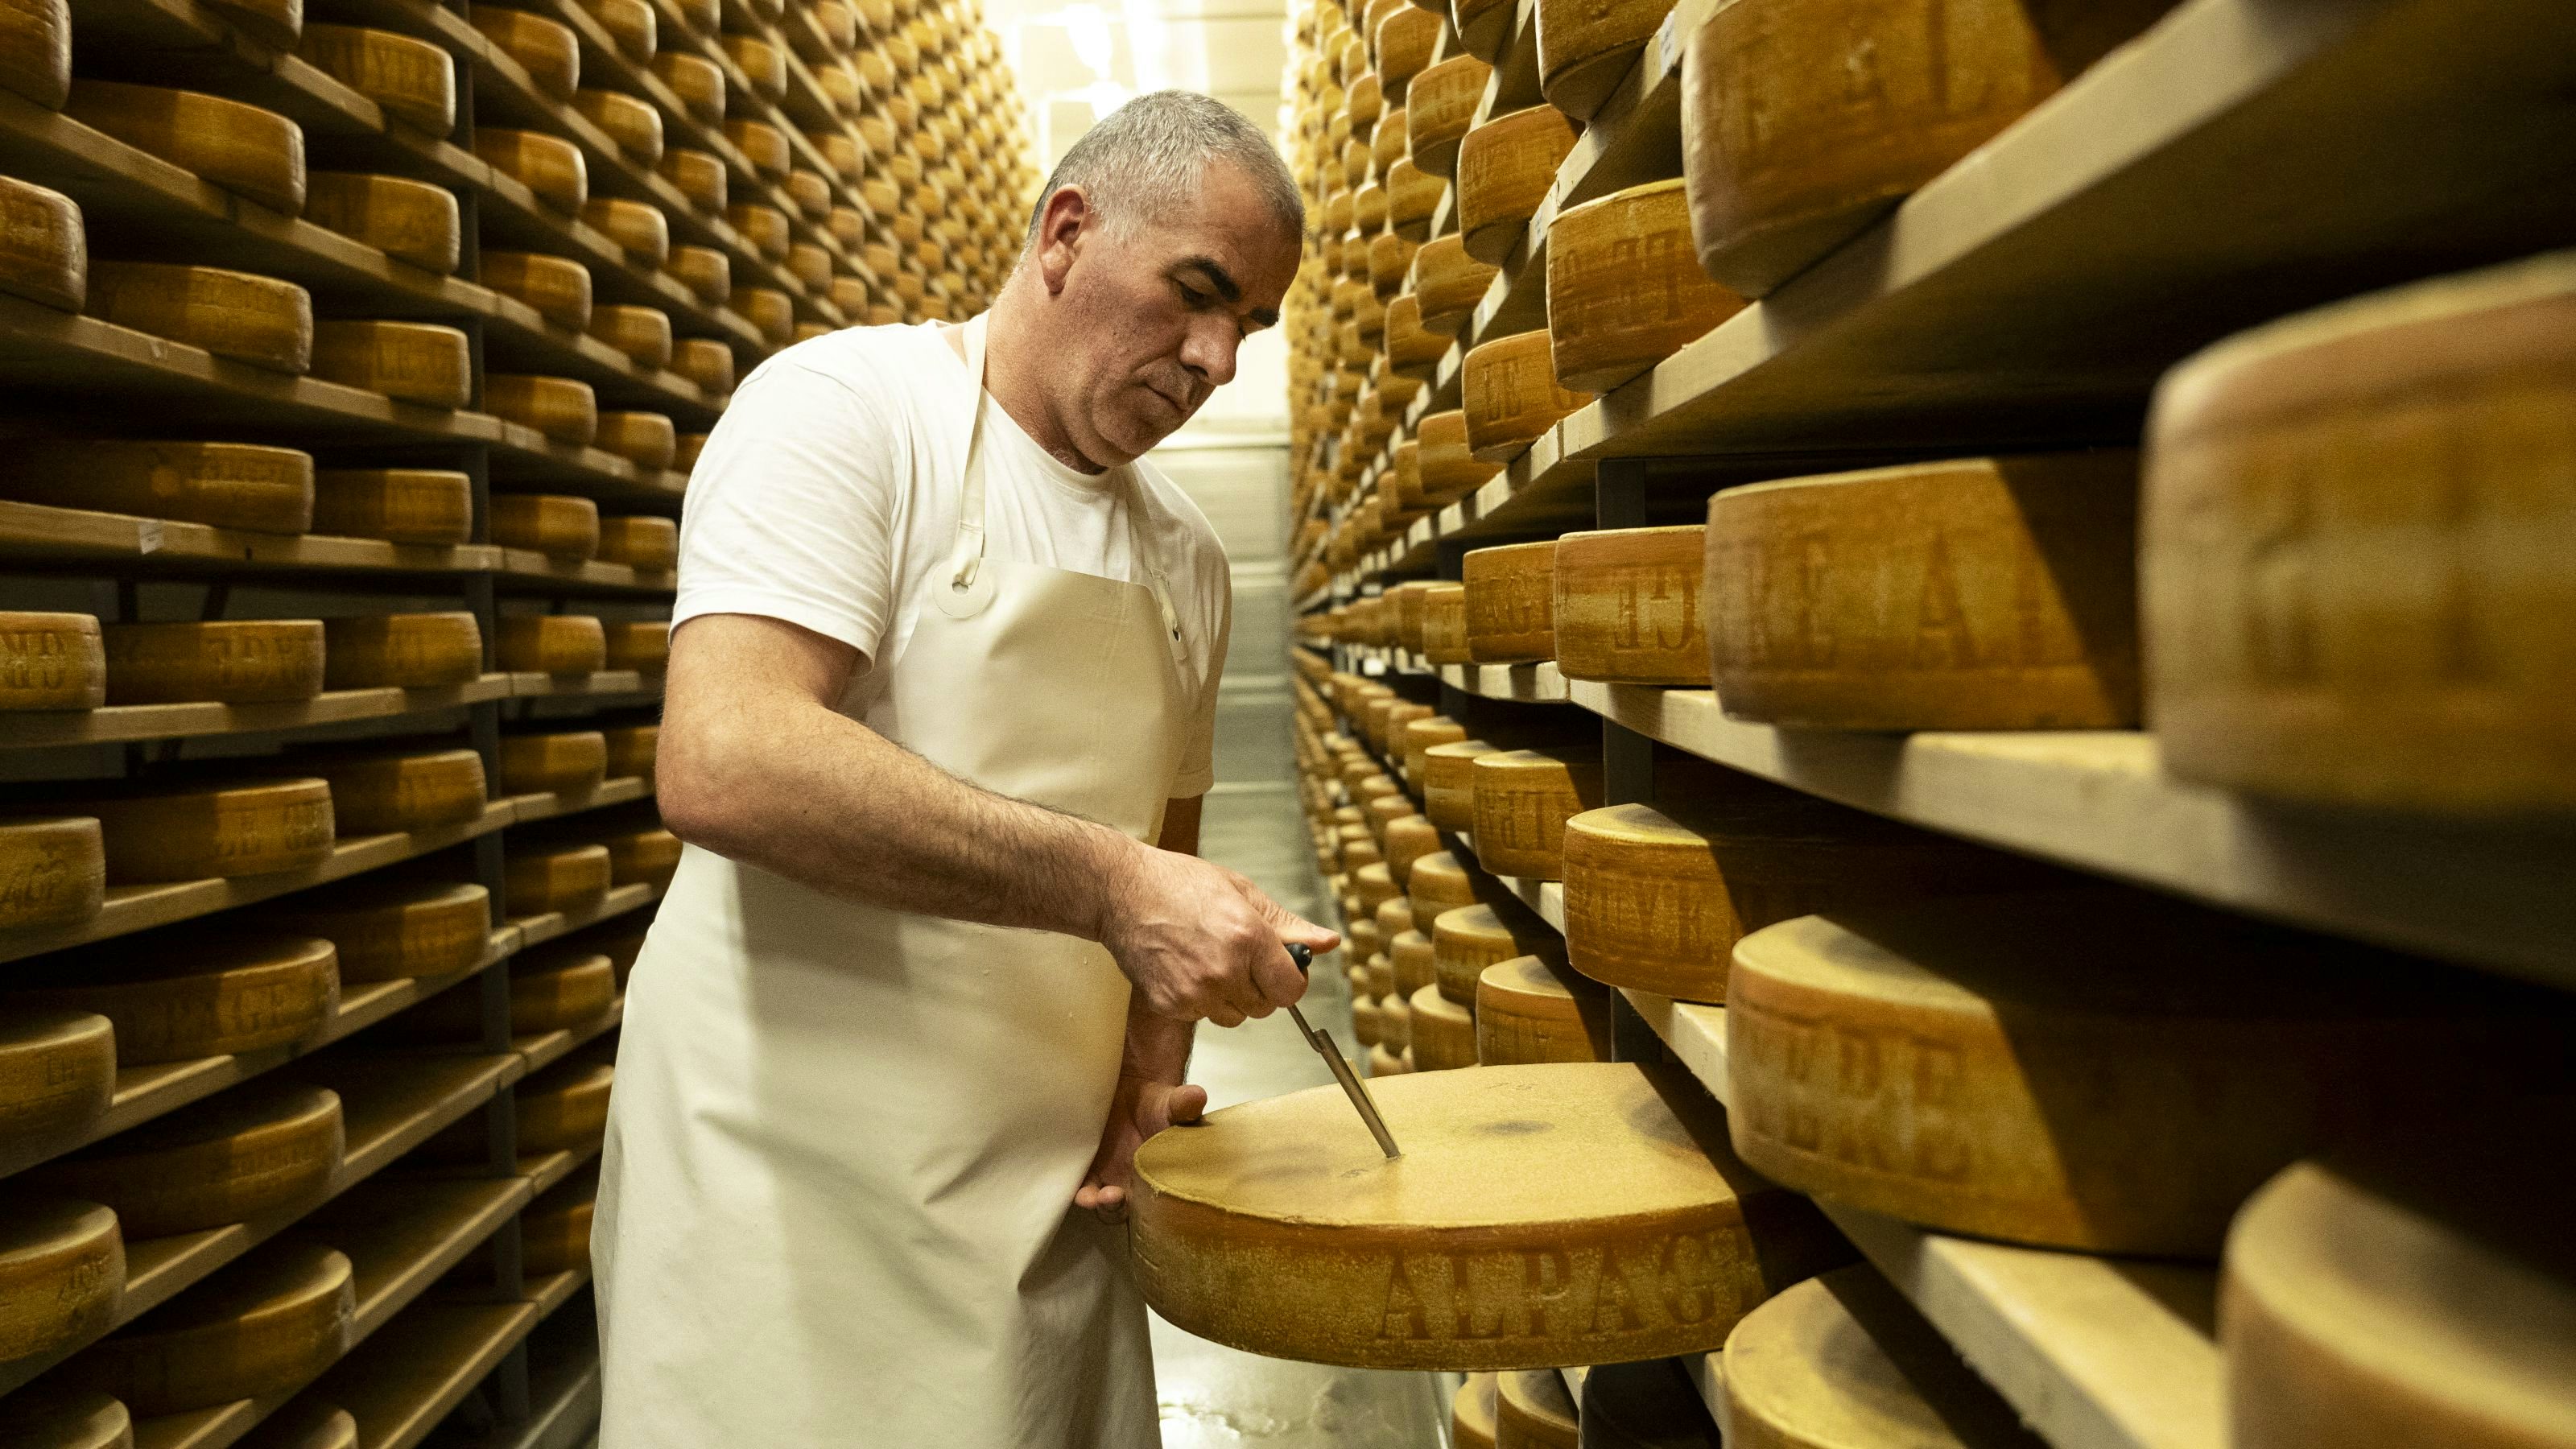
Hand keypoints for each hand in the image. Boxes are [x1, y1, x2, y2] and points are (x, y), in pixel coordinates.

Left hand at [1076, 1070, 1206, 1221]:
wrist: (1134, 1087)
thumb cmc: (1160, 1104)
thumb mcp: (1174, 1104)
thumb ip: (1184, 1106)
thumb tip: (1197, 1096)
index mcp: (1153, 1178)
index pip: (1149, 1206)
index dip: (1143, 1210)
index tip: (1136, 1198)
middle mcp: (1128, 1182)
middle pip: (1117, 1209)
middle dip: (1111, 1208)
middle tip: (1109, 1197)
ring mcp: (1103, 1173)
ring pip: (1093, 1198)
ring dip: (1089, 1200)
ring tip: (1087, 1197)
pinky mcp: (1083, 1162)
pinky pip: (1074, 1179)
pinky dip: (1069, 1183)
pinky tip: (1065, 1178)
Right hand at [1099, 845, 1337, 1025]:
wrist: (1121, 892)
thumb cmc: (1178, 884)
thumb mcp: (1241, 892)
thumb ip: (1287, 924)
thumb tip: (1327, 942)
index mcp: (1248, 937)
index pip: (1292, 989)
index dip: (1289, 981)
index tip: (1280, 969)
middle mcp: (1224, 969)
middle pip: (1265, 1007)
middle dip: (1260, 987)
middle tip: (1237, 957)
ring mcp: (1194, 991)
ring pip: (1235, 1016)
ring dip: (1230, 997)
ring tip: (1208, 960)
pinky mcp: (1170, 1005)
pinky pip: (1202, 1016)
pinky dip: (1199, 1000)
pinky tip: (1185, 968)